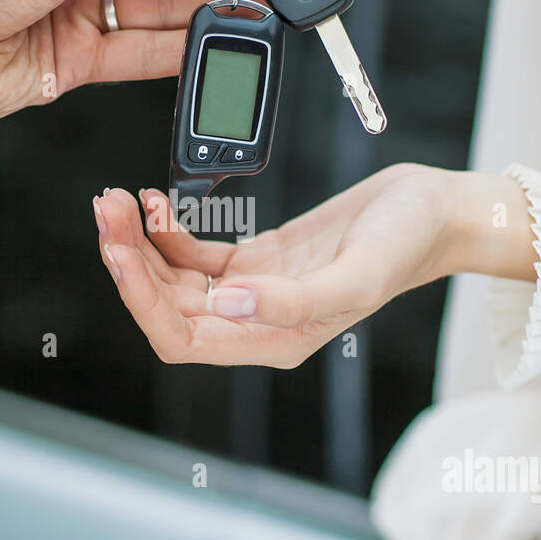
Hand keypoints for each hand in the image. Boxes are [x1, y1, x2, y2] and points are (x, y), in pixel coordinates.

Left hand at [92, 165, 537, 367]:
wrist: (433, 211)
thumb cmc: (406, 244)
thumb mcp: (356, 273)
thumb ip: (291, 300)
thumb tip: (226, 305)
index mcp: (274, 340)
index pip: (183, 338)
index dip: (142, 301)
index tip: (120, 253)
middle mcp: (255, 322)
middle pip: (167, 307)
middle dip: (129, 262)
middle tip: (107, 210)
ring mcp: (253, 291)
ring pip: (173, 280)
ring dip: (141, 243)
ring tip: (120, 200)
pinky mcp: (255, 261)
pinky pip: (194, 255)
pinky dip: (167, 230)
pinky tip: (155, 201)